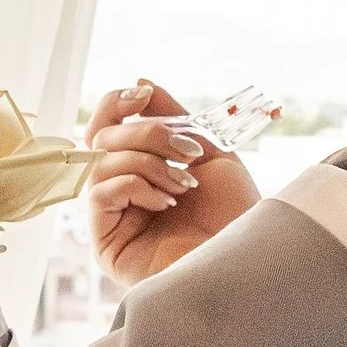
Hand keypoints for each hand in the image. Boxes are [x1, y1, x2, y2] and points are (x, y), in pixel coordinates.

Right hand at [85, 79, 262, 285]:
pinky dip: (135, 186)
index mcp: (142, 169)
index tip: (143, 95)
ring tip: (184, 185)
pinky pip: (100, 194)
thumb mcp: (212, 152)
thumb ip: (175, 116)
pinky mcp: (106, 242)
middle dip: (148, 134)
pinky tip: (166, 203)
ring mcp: (112, 216)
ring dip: (148, 163)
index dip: (116, 104)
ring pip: (101, 162)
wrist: (245, 264)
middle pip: (102, 138)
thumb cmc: (236, 216)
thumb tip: (140, 81)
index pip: (108, 126)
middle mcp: (122, 191)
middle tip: (188, 151)